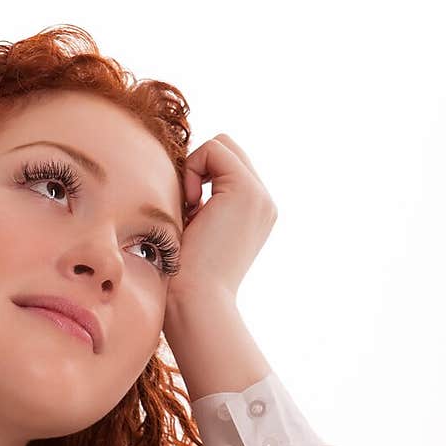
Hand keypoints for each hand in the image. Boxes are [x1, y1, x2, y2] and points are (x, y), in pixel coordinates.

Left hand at [166, 132, 277, 312]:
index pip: (227, 165)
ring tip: (190, 209)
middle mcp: (264, 202)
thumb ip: (199, 204)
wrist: (196, 301)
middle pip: (226, 148)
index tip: (187, 212)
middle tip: (187, 208)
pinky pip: (213, 149)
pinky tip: (191, 206)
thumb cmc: (183, 277)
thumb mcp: (193, 232)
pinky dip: (193, 170)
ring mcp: (260, 196)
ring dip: (195, 169)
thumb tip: (182, 176)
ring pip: (220, 144)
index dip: (199, 176)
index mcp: (254, 212)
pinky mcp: (246, 190)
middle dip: (199, 168)